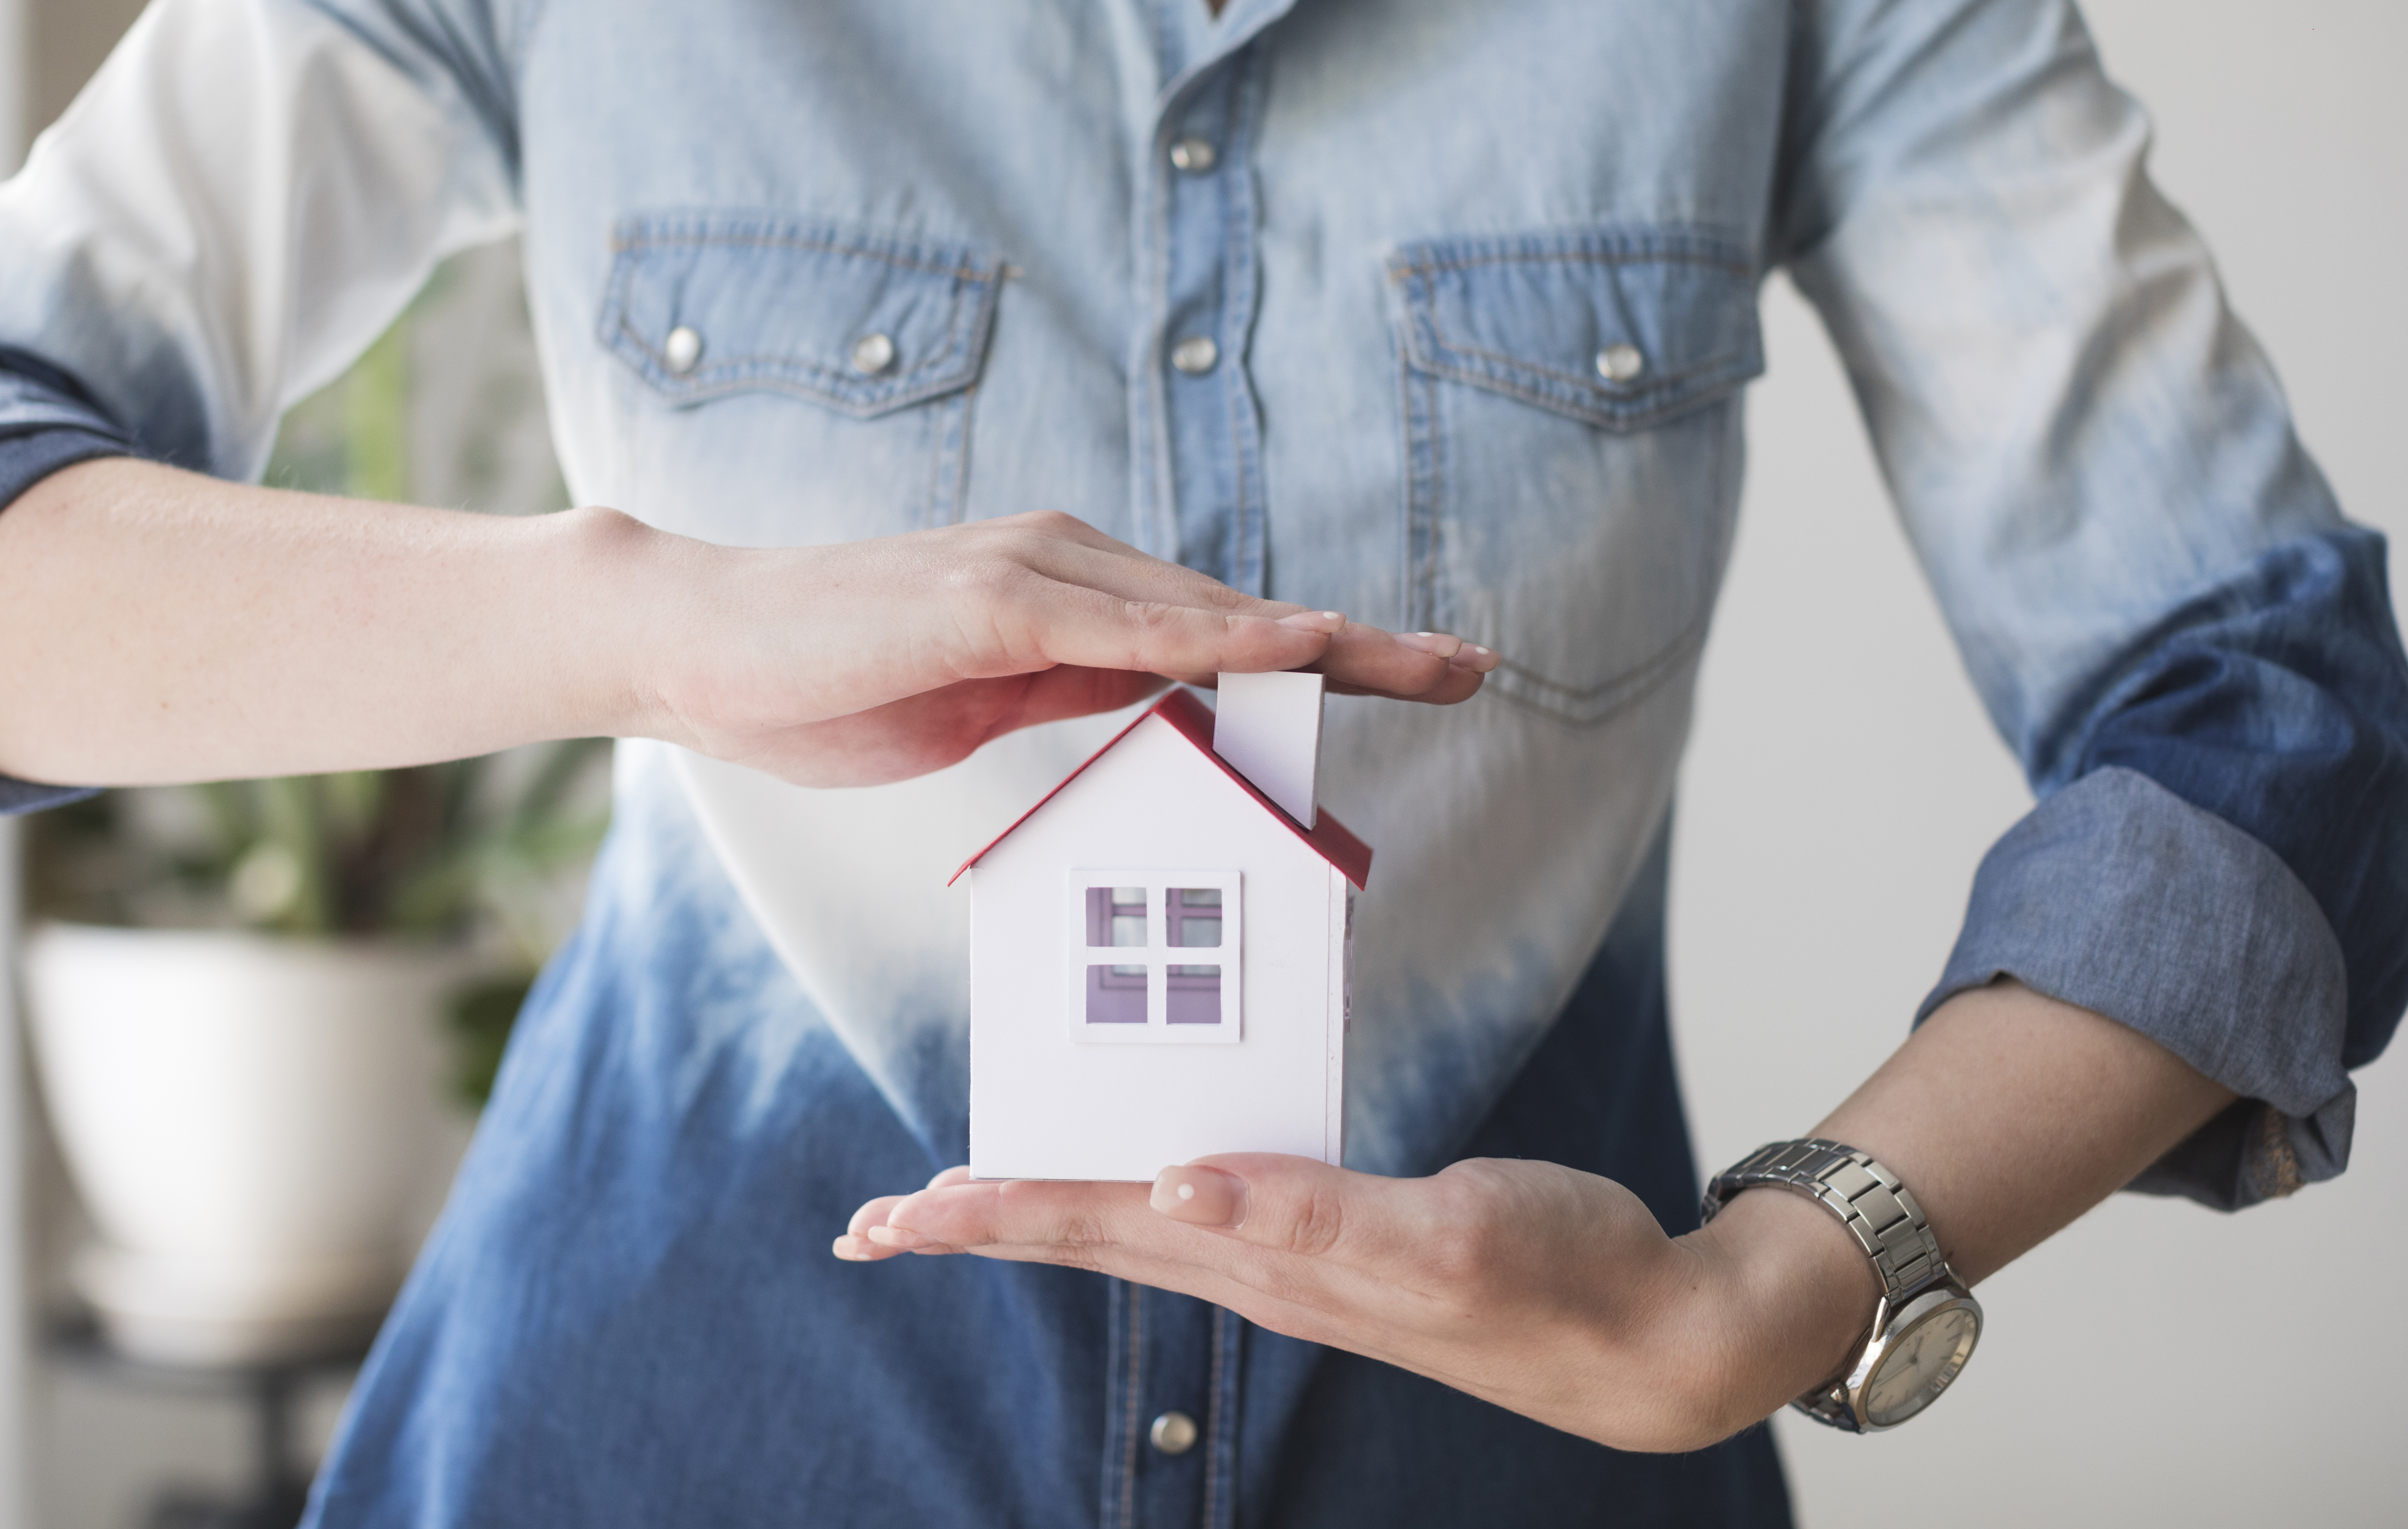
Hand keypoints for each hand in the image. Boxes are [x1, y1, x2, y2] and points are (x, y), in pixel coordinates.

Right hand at [632, 509, 1498, 785]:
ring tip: (1418, 660)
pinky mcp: (987, 600)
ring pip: (1202, 611)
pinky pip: (1124, 626)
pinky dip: (1216, 636)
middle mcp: (1065, 566)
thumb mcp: (987, 702)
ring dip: (1317, 637)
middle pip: (1238, 613)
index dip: (1325, 650)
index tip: (1419, 667)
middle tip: (1469, 663)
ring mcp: (1030, 575)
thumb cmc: (834, 678)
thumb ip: (1078, 693)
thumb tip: (1165, 710)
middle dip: (1360, 644)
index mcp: (1067, 597)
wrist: (705, 647)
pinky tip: (1292, 646)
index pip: (1218, 631)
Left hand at [833, 1152, 1877, 1452]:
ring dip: (1041, 1217)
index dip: (989, 1218)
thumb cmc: (1564, 1275)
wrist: (1651, 1336)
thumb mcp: (1445, 1234)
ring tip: (962, 1207)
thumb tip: (1178, 1185)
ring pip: (1136, 1232)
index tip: (889, 1218)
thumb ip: (1313, 1214)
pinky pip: (1206, 1216)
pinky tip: (1131, 1189)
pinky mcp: (1343, 1246)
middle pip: (1090, 1237)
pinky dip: (1137, 1195)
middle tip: (871, 1225)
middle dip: (976, 1227)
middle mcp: (1265, 1271)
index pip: (1095, 1227)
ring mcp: (1301, 1268)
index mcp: (1271, 1260)